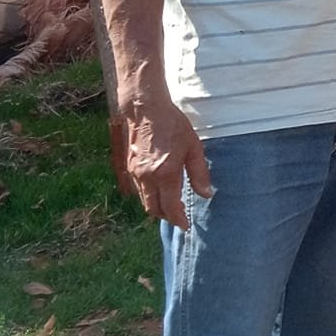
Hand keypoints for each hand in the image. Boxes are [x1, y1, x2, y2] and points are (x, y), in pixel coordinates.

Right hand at [122, 98, 212, 230]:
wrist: (146, 110)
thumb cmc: (173, 126)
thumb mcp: (193, 148)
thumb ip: (199, 174)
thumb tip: (206, 195)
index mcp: (166, 174)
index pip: (170, 208)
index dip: (178, 220)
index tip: (185, 226)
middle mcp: (147, 178)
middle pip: (154, 209)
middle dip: (166, 216)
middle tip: (178, 218)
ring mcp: (135, 173)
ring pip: (144, 200)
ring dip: (157, 207)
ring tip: (170, 206)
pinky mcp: (129, 167)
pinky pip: (139, 190)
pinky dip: (149, 196)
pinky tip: (159, 191)